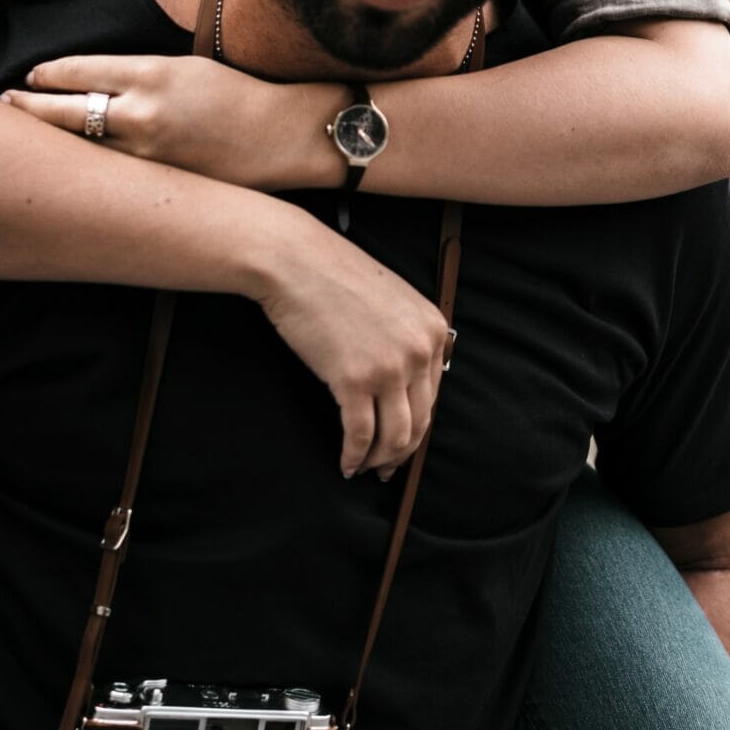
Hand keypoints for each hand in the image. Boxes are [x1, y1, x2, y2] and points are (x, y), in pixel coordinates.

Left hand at [2, 54, 311, 189]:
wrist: (282, 136)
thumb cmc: (237, 95)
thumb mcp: (184, 66)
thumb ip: (136, 73)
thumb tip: (92, 80)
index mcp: (152, 73)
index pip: (78, 70)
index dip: (47, 74)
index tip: (32, 75)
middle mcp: (143, 112)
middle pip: (64, 110)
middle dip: (29, 105)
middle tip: (6, 101)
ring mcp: (147, 152)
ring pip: (80, 146)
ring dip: (49, 140)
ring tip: (25, 135)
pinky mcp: (157, 180)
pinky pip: (108, 173)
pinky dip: (84, 167)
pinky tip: (67, 167)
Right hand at [252, 213, 448, 478]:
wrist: (295, 261)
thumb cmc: (333, 277)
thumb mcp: (392, 300)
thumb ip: (408, 336)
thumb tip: (405, 386)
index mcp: (434, 329)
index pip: (433, 397)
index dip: (416, 428)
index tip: (401, 443)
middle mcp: (419, 350)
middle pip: (419, 422)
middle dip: (400, 452)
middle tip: (383, 468)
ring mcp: (389, 367)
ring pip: (395, 437)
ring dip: (378, 461)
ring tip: (363, 467)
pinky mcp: (354, 380)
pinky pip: (360, 436)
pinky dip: (353, 456)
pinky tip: (345, 463)